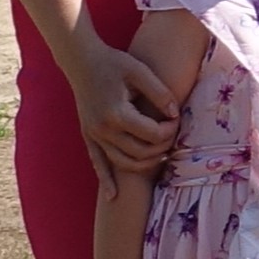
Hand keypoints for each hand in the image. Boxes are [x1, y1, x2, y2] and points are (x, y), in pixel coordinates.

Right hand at [67, 39, 181, 171]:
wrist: (81, 61)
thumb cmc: (113, 62)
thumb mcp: (139, 71)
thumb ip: (160, 93)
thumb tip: (176, 115)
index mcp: (116, 113)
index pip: (152, 134)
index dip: (170, 130)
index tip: (177, 119)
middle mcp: (103, 129)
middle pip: (140, 152)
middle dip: (162, 147)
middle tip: (172, 134)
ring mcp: (94, 135)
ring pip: (123, 163)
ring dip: (144, 163)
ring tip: (161, 155)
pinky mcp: (89, 136)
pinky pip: (97, 163)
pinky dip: (106, 180)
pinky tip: (113, 197)